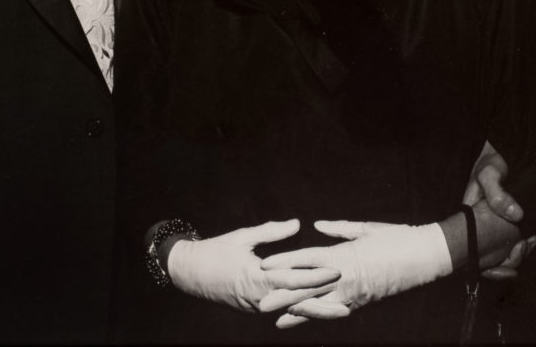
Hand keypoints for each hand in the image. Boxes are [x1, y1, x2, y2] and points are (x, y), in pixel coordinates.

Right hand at [167, 219, 339, 312]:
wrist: (189, 274)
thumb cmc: (215, 251)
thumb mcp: (243, 237)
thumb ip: (271, 232)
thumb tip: (297, 224)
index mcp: (257, 276)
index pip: (292, 278)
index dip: (315, 276)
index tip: (335, 271)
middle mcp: (258, 296)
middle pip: (295, 300)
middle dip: (321, 300)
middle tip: (346, 299)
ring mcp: (255, 306)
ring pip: (290, 309)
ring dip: (314, 310)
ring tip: (338, 312)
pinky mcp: (253, 309)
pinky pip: (280, 310)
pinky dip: (298, 310)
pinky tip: (314, 309)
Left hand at [258, 220, 451, 327]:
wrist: (423, 257)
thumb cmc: (395, 238)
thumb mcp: (364, 228)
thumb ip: (338, 228)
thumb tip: (315, 225)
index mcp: (343, 255)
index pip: (306, 259)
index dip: (284, 262)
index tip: (264, 265)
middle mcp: (345, 277)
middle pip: (307, 287)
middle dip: (283, 295)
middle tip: (260, 303)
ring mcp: (353, 293)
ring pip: (319, 304)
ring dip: (297, 312)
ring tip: (276, 319)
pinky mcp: (362, 302)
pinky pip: (336, 312)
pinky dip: (319, 317)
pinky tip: (307, 321)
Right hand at [463, 142, 532, 278]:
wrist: (501, 152)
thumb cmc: (490, 162)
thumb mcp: (490, 174)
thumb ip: (498, 194)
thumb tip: (516, 216)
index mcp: (470, 217)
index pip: (474, 250)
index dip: (490, 265)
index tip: (508, 265)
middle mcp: (479, 225)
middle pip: (489, 257)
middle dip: (508, 261)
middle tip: (524, 247)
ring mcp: (491, 224)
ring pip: (501, 251)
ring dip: (517, 254)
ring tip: (530, 243)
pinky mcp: (503, 221)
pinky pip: (510, 242)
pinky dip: (522, 246)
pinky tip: (531, 240)